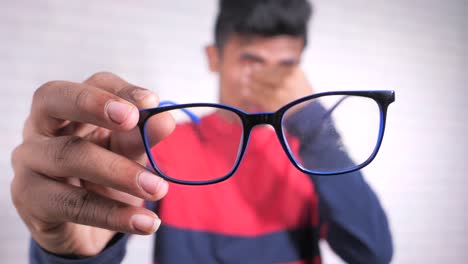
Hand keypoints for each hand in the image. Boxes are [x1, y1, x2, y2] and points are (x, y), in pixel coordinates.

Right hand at [10, 72, 174, 256]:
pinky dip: (114, 214)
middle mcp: (41, 128)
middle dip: (95, 106)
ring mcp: (30, 162)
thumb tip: (166, 119)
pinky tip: (145, 222)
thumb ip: (142, 137)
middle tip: (133, 120)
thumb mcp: (127, 154)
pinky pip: (73, 204)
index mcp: (68, 108)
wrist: (82, 226)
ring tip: (158, 188)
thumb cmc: (103, 176)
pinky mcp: (31, 199)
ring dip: (119, 172)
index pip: (91, 84)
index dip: (119, 90)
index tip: (151, 101)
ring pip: (69, 156)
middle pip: (54, 101)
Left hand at [244, 66, 312, 111]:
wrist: (309, 116)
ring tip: (244, 83)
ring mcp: (279, 91)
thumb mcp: (299, 79)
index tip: (253, 67)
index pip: (272, 67)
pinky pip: (258, 96)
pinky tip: (245, 93)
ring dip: (250, 84)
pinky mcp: (273, 102)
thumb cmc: (302, 97)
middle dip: (253, 74)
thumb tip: (262, 66)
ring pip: (259, 85)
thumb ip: (283, 72)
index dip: (260, 67)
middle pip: (264, 75)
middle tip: (245, 73)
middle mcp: (287, 79)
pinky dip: (250, 94)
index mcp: (294, 71)